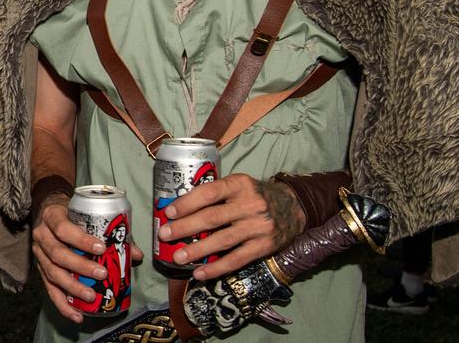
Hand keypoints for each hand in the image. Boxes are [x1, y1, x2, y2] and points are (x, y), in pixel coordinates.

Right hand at [30, 195, 144, 322]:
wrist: (46, 210)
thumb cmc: (70, 212)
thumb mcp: (84, 212)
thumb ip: (110, 230)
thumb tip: (135, 254)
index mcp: (52, 216)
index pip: (63, 228)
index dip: (81, 240)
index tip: (101, 248)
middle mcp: (42, 236)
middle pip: (57, 253)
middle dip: (80, 266)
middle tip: (101, 274)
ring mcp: (39, 254)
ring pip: (52, 273)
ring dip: (72, 287)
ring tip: (91, 296)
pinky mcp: (41, 270)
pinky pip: (49, 290)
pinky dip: (62, 305)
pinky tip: (76, 315)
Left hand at [158, 173, 304, 279]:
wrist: (294, 206)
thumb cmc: (256, 195)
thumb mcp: (238, 185)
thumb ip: (216, 194)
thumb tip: (180, 209)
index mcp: (240, 184)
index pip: (209, 193)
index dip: (187, 203)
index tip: (169, 213)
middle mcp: (251, 204)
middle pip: (212, 218)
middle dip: (185, 228)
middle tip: (164, 236)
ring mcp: (259, 227)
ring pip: (223, 240)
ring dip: (198, 250)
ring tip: (178, 257)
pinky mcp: (265, 246)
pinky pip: (237, 259)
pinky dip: (217, 268)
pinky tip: (200, 273)